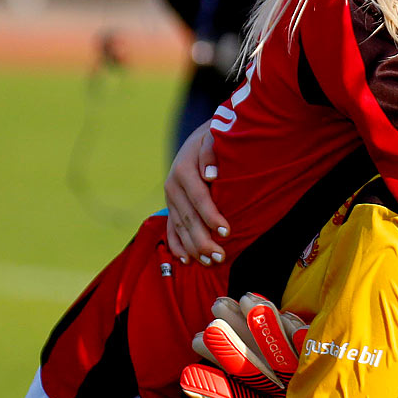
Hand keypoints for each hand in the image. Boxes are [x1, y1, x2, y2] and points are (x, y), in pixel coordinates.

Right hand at [164, 122, 228, 263]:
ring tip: (209, 263)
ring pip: (180, 226)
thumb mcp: (215, 137)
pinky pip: (171, 228)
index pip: (199, 198)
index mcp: (183, 170)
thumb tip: (210, 175)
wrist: (203, 135)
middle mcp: (173, 185)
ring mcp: (171, 198)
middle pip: (188, 217)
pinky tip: (186, 260)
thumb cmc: (216, 138)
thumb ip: (212, 152)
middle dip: (203, 239)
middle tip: (220, 256)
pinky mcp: (172, 205)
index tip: (226, 232)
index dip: (212, 216)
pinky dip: (178, 245)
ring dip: (193, 247)